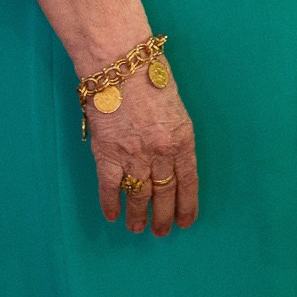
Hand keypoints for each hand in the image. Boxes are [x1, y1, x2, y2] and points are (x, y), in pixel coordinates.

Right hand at [89, 69, 199, 235]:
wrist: (120, 65)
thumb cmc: (149, 77)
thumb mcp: (175, 108)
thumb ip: (174, 135)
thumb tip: (170, 159)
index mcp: (183, 139)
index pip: (188, 181)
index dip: (187, 204)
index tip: (186, 221)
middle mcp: (161, 152)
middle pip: (164, 192)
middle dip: (164, 215)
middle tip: (162, 231)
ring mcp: (133, 156)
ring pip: (139, 194)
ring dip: (139, 215)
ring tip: (138, 229)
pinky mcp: (107, 155)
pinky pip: (109, 187)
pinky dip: (110, 204)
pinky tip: (113, 216)